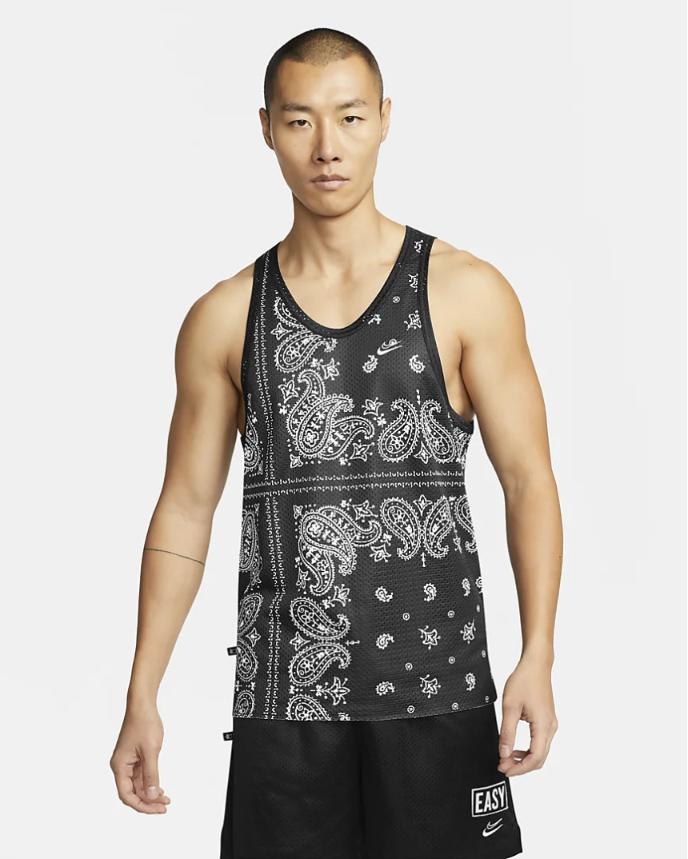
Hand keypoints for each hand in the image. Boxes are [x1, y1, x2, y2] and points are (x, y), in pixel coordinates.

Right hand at [110, 702, 171, 812]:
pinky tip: (160, 789)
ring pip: (137, 785)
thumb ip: (151, 774)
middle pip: (132, 793)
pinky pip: (140, 776)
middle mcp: (121, 766)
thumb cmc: (144, 723)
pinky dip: (150, 783)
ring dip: (150, 793)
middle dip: (148, 801)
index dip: (141, 805)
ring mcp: (128, 762)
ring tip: (166, 800)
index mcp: (119, 766)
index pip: (126, 795)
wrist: (142, 705)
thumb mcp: (151, 751)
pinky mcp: (135, 758)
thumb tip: (151, 796)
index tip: (157, 808)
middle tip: (165, 806)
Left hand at [497, 653, 557, 776]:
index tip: (504, 769)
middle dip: (521, 767)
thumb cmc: (524, 681)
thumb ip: (507, 733)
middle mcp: (551, 728)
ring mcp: (551, 724)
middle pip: (539, 759)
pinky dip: (528, 750)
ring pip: (540, 752)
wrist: (536, 664)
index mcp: (543, 726)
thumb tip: (504, 754)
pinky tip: (515, 748)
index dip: (519, 769)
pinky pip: (540, 743)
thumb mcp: (510, 707)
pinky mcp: (547, 721)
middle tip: (502, 767)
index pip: (535, 758)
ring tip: (506, 759)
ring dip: (524, 759)